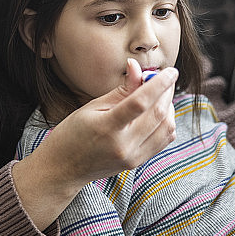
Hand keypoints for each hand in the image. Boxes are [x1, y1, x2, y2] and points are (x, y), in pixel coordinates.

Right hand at [13, 59, 177, 229]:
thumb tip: (136, 67)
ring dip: (169, 107)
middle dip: (167, 92)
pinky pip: (164, 140)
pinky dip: (167, 122)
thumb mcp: (92, 107)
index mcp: (107, 128)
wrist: (64, 168)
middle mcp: (124, 145)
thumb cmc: (73, 134)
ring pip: (167, 128)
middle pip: (159, 114)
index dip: (159, 84)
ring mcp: (133, 157)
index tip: (171, 71)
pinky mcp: (138, 162)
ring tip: (160, 95)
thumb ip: (120, 90)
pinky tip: (158, 112)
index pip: (140, 102)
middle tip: (165, 79)